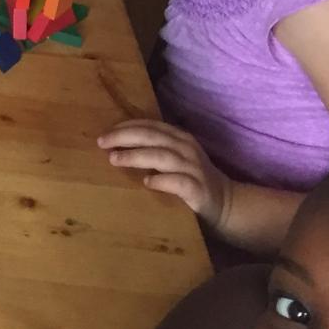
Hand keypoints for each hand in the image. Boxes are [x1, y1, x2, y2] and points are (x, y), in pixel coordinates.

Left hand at [100, 119, 231, 228]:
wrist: (226, 203)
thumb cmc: (191, 177)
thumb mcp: (174, 157)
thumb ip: (153, 148)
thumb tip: (115, 145)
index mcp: (179, 137)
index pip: (149, 125)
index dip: (125, 126)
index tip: (105, 132)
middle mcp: (186, 148)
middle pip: (151, 136)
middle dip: (123, 137)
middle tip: (101, 142)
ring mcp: (194, 168)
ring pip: (161, 156)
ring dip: (136, 156)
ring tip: (115, 159)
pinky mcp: (199, 188)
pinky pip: (178, 181)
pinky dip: (161, 180)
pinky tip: (147, 182)